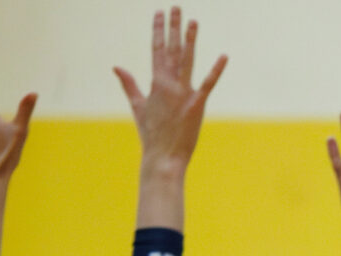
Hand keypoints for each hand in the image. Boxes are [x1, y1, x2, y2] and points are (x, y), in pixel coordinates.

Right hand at [114, 8, 225, 174]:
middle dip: (173, 27)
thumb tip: (116, 67)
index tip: (158, 12)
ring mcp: (183, 93)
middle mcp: (168, 84)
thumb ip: (129, 84)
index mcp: (155, 82)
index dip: (158, 30)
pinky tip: (224, 56)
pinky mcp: (197, 105)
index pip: (156, 49)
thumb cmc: (151, 134)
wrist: (163, 156)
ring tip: (193, 21)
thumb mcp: (137, 106)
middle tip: (175, 7)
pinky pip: (208, 84)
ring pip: (187, 60)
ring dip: (190, 39)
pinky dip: (216, 70)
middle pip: (172, 50)